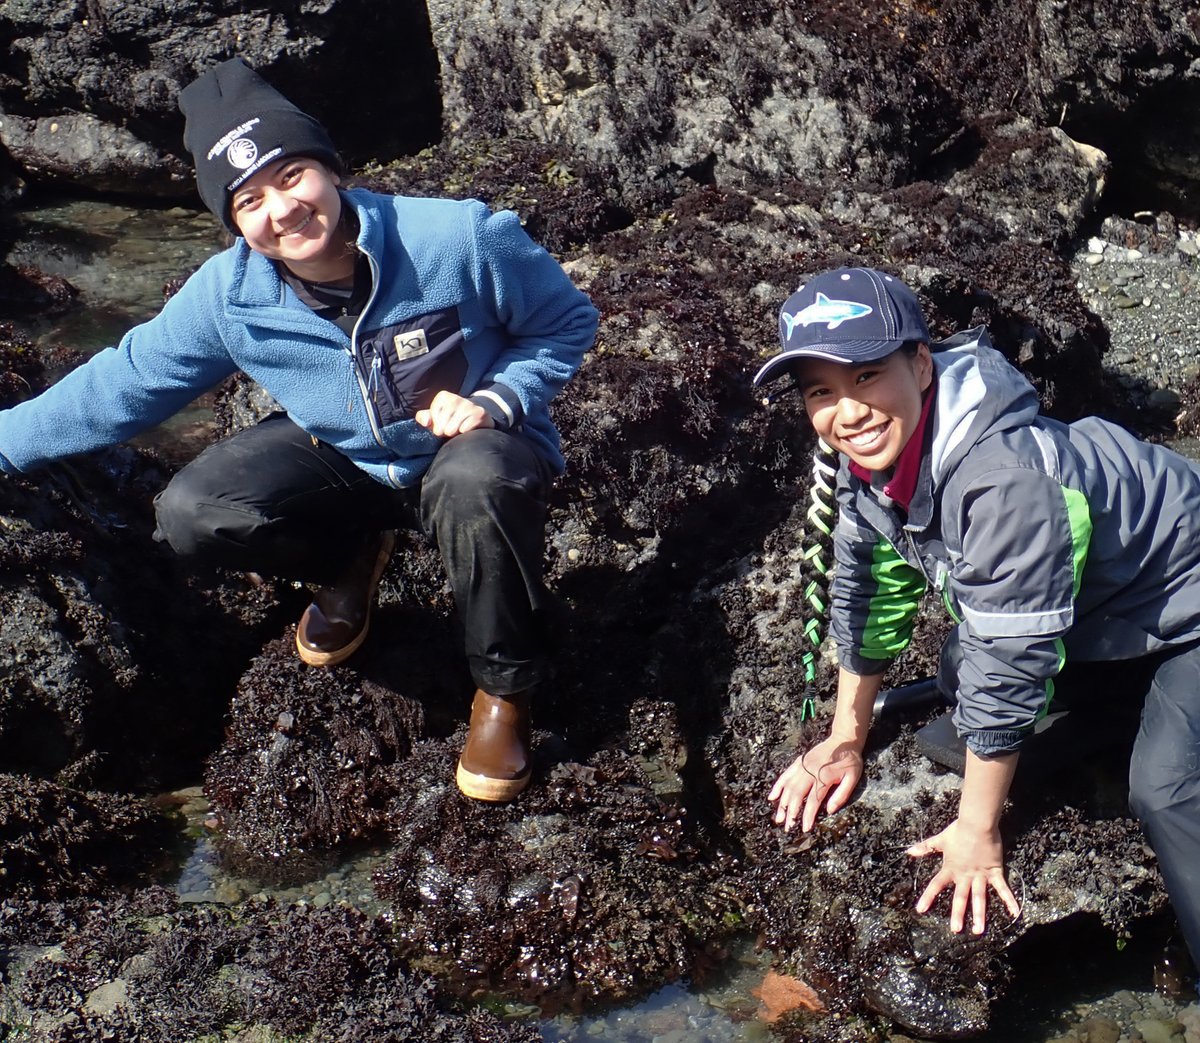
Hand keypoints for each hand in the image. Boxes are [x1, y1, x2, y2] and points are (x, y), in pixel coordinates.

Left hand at [414, 391, 494, 437]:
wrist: (474, 418)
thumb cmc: (450, 419)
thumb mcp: (434, 417)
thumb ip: (423, 417)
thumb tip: (426, 422)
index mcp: (443, 396)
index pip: (433, 416)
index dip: (436, 424)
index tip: (441, 423)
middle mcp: (456, 398)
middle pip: (442, 424)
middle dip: (444, 431)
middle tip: (450, 429)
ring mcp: (469, 405)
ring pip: (452, 429)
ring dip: (454, 433)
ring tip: (457, 429)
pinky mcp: (479, 413)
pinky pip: (465, 429)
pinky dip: (464, 433)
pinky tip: (467, 429)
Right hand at [768, 735, 862, 832]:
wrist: (843, 740)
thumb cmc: (850, 760)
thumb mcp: (853, 778)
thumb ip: (841, 795)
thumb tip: (830, 810)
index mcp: (823, 777)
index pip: (812, 801)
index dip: (807, 816)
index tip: (804, 829)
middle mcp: (809, 772)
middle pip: (796, 795)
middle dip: (791, 813)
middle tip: (788, 827)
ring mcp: (802, 766)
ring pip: (788, 787)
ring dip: (782, 803)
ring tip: (779, 818)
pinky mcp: (798, 762)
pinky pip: (785, 775)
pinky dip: (777, 786)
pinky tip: (772, 797)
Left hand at [907, 818, 1020, 933]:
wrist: (977, 824)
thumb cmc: (958, 830)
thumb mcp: (940, 840)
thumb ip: (925, 847)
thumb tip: (909, 851)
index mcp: (950, 868)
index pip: (936, 884)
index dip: (928, 897)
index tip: (920, 909)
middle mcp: (965, 875)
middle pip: (960, 897)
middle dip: (957, 914)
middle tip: (956, 930)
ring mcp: (980, 875)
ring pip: (980, 897)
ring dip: (979, 914)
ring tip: (979, 930)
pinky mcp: (995, 872)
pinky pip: (1003, 888)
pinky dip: (1009, 900)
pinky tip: (1015, 913)